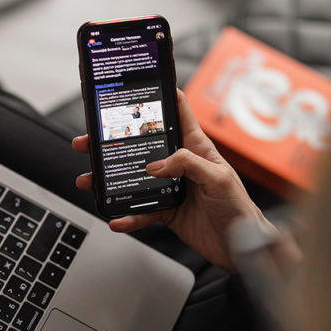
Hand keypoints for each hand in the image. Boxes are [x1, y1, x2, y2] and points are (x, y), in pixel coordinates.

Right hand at [72, 89, 273, 271]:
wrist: (240, 247)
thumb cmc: (239, 208)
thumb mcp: (218, 178)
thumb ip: (188, 165)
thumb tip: (155, 165)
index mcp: (196, 148)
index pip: (178, 113)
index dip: (161, 95)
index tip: (138, 84)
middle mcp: (179, 164)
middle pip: (142, 146)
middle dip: (114, 141)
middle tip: (90, 140)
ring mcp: (169, 187)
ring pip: (133, 179)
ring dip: (110, 180)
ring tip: (90, 180)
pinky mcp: (165, 210)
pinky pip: (140, 211)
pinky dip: (127, 216)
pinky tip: (117, 218)